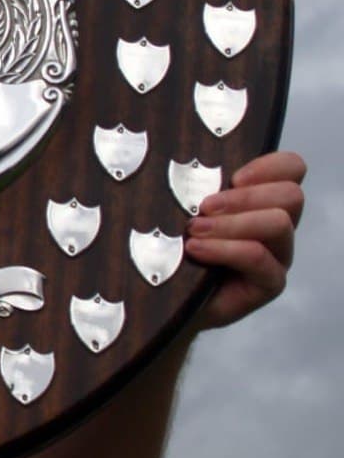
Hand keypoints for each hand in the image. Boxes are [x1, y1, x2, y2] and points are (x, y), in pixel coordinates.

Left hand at [185, 150, 305, 330]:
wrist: (166, 295)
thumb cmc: (174, 244)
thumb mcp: (182, 206)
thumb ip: (195, 184)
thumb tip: (182, 162)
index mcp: (262, 199)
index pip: (291, 168)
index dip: (269, 166)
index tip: (232, 178)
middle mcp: (276, 225)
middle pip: (290, 195)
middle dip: (244, 197)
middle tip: (204, 208)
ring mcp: (277, 255)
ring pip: (279, 224)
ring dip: (233, 224)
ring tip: (194, 231)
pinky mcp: (269, 283)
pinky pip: (259, 257)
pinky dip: (225, 249)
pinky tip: (196, 250)